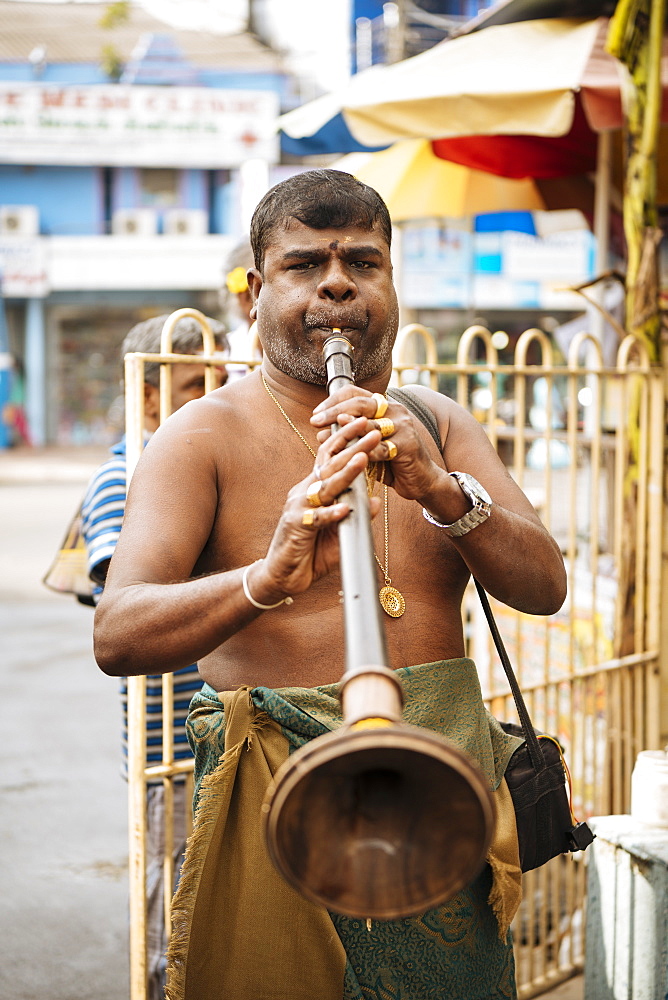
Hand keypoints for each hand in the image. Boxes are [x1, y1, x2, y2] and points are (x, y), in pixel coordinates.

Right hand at [250, 416, 381, 602]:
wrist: (282, 576)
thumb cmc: (310, 551)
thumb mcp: (338, 532)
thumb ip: (356, 517)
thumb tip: (376, 502)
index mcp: (314, 489)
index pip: (330, 457)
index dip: (347, 440)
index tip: (367, 425)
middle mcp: (304, 492)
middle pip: (330, 465)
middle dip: (353, 447)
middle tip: (372, 432)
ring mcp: (298, 508)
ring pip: (325, 487)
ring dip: (345, 473)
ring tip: (362, 459)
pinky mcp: (295, 527)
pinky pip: (316, 519)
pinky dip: (331, 514)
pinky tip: (345, 509)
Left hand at [310, 385, 443, 501]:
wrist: (422, 480)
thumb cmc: (393, 463)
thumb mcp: (368, 447)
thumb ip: (350, 438)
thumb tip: (321, 433)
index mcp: (385, 407)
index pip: (355, 393)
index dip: (333, 401)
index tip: (316, 414)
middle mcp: (395, 411)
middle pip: (360, 403)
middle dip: (334, 411)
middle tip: (315, 421)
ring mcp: (403, 426)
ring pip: (368, 425)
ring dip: (344, 433)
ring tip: (325, 439)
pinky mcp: (407, 444)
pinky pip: (379, 448)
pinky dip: (362, 453)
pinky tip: (347, 458)